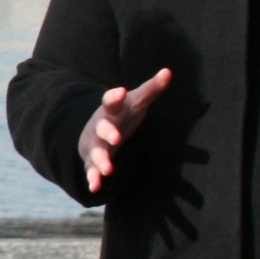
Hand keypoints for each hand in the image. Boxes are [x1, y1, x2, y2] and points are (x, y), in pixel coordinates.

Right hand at [80, 67, 171, 193]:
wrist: (94, 129)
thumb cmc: (122, 113)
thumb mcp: (136, 100)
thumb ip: (152, 88)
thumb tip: (168, 72)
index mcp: (111, 110)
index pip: (110, 101)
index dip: (113, 96)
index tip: (120, 92)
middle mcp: (100, 126)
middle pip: (101, 127)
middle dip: (108, 133)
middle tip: (116, 138)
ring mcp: (95, 144)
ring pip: (95, 151)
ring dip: (100, 160)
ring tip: (108, 170)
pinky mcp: (92, 160)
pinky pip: (91, 169)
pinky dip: (92, 178)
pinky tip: (95, 186)